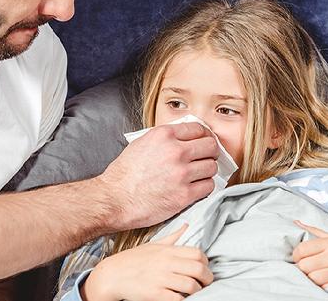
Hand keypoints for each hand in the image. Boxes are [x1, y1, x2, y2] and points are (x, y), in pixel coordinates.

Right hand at [82, 224, 213, 300]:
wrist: (111, 276)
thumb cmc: (132, 260)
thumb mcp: (152, 245)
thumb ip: (172, 237)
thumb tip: (187, 226)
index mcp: (167, 251)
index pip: (198, 254)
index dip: (206, 263)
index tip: (203, 270)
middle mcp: (166, 263)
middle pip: (199, 270)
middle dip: (207, 279)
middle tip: (204, 284)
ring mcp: (161, 278)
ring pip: (191, 286)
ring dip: (197, 291)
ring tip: (193, 293)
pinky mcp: (155, 294)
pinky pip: (178, 299)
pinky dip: (183, 300)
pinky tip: (180, 298)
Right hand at [99, 122, 218, 229]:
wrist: (115, 199)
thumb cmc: (124, 174)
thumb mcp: (141, 144)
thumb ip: (164, 139)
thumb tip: (184, 138)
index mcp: (164, 135)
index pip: (199, 129)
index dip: (203, 136)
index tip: (203, 143)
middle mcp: (175, 151)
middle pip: (211, 146)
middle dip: (209, 153)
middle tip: (204, 159)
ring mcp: (182, 173)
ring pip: (212, 167)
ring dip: (206, 171)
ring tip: (197, 175)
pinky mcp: (184, 195)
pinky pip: (208, 186)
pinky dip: (204, 187)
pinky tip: (194, 188)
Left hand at [293, 220, 327, 287]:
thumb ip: (315, 230)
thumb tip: (296, 222)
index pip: (301, 250)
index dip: (296, 257)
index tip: (300, 260)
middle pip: (304, 265)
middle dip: (303, 269)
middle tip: (308, 270)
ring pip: (312, 278)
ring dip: (312, 279)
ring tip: (317, 276)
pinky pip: (325, 287)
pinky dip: (323, 286)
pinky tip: (327, 282)